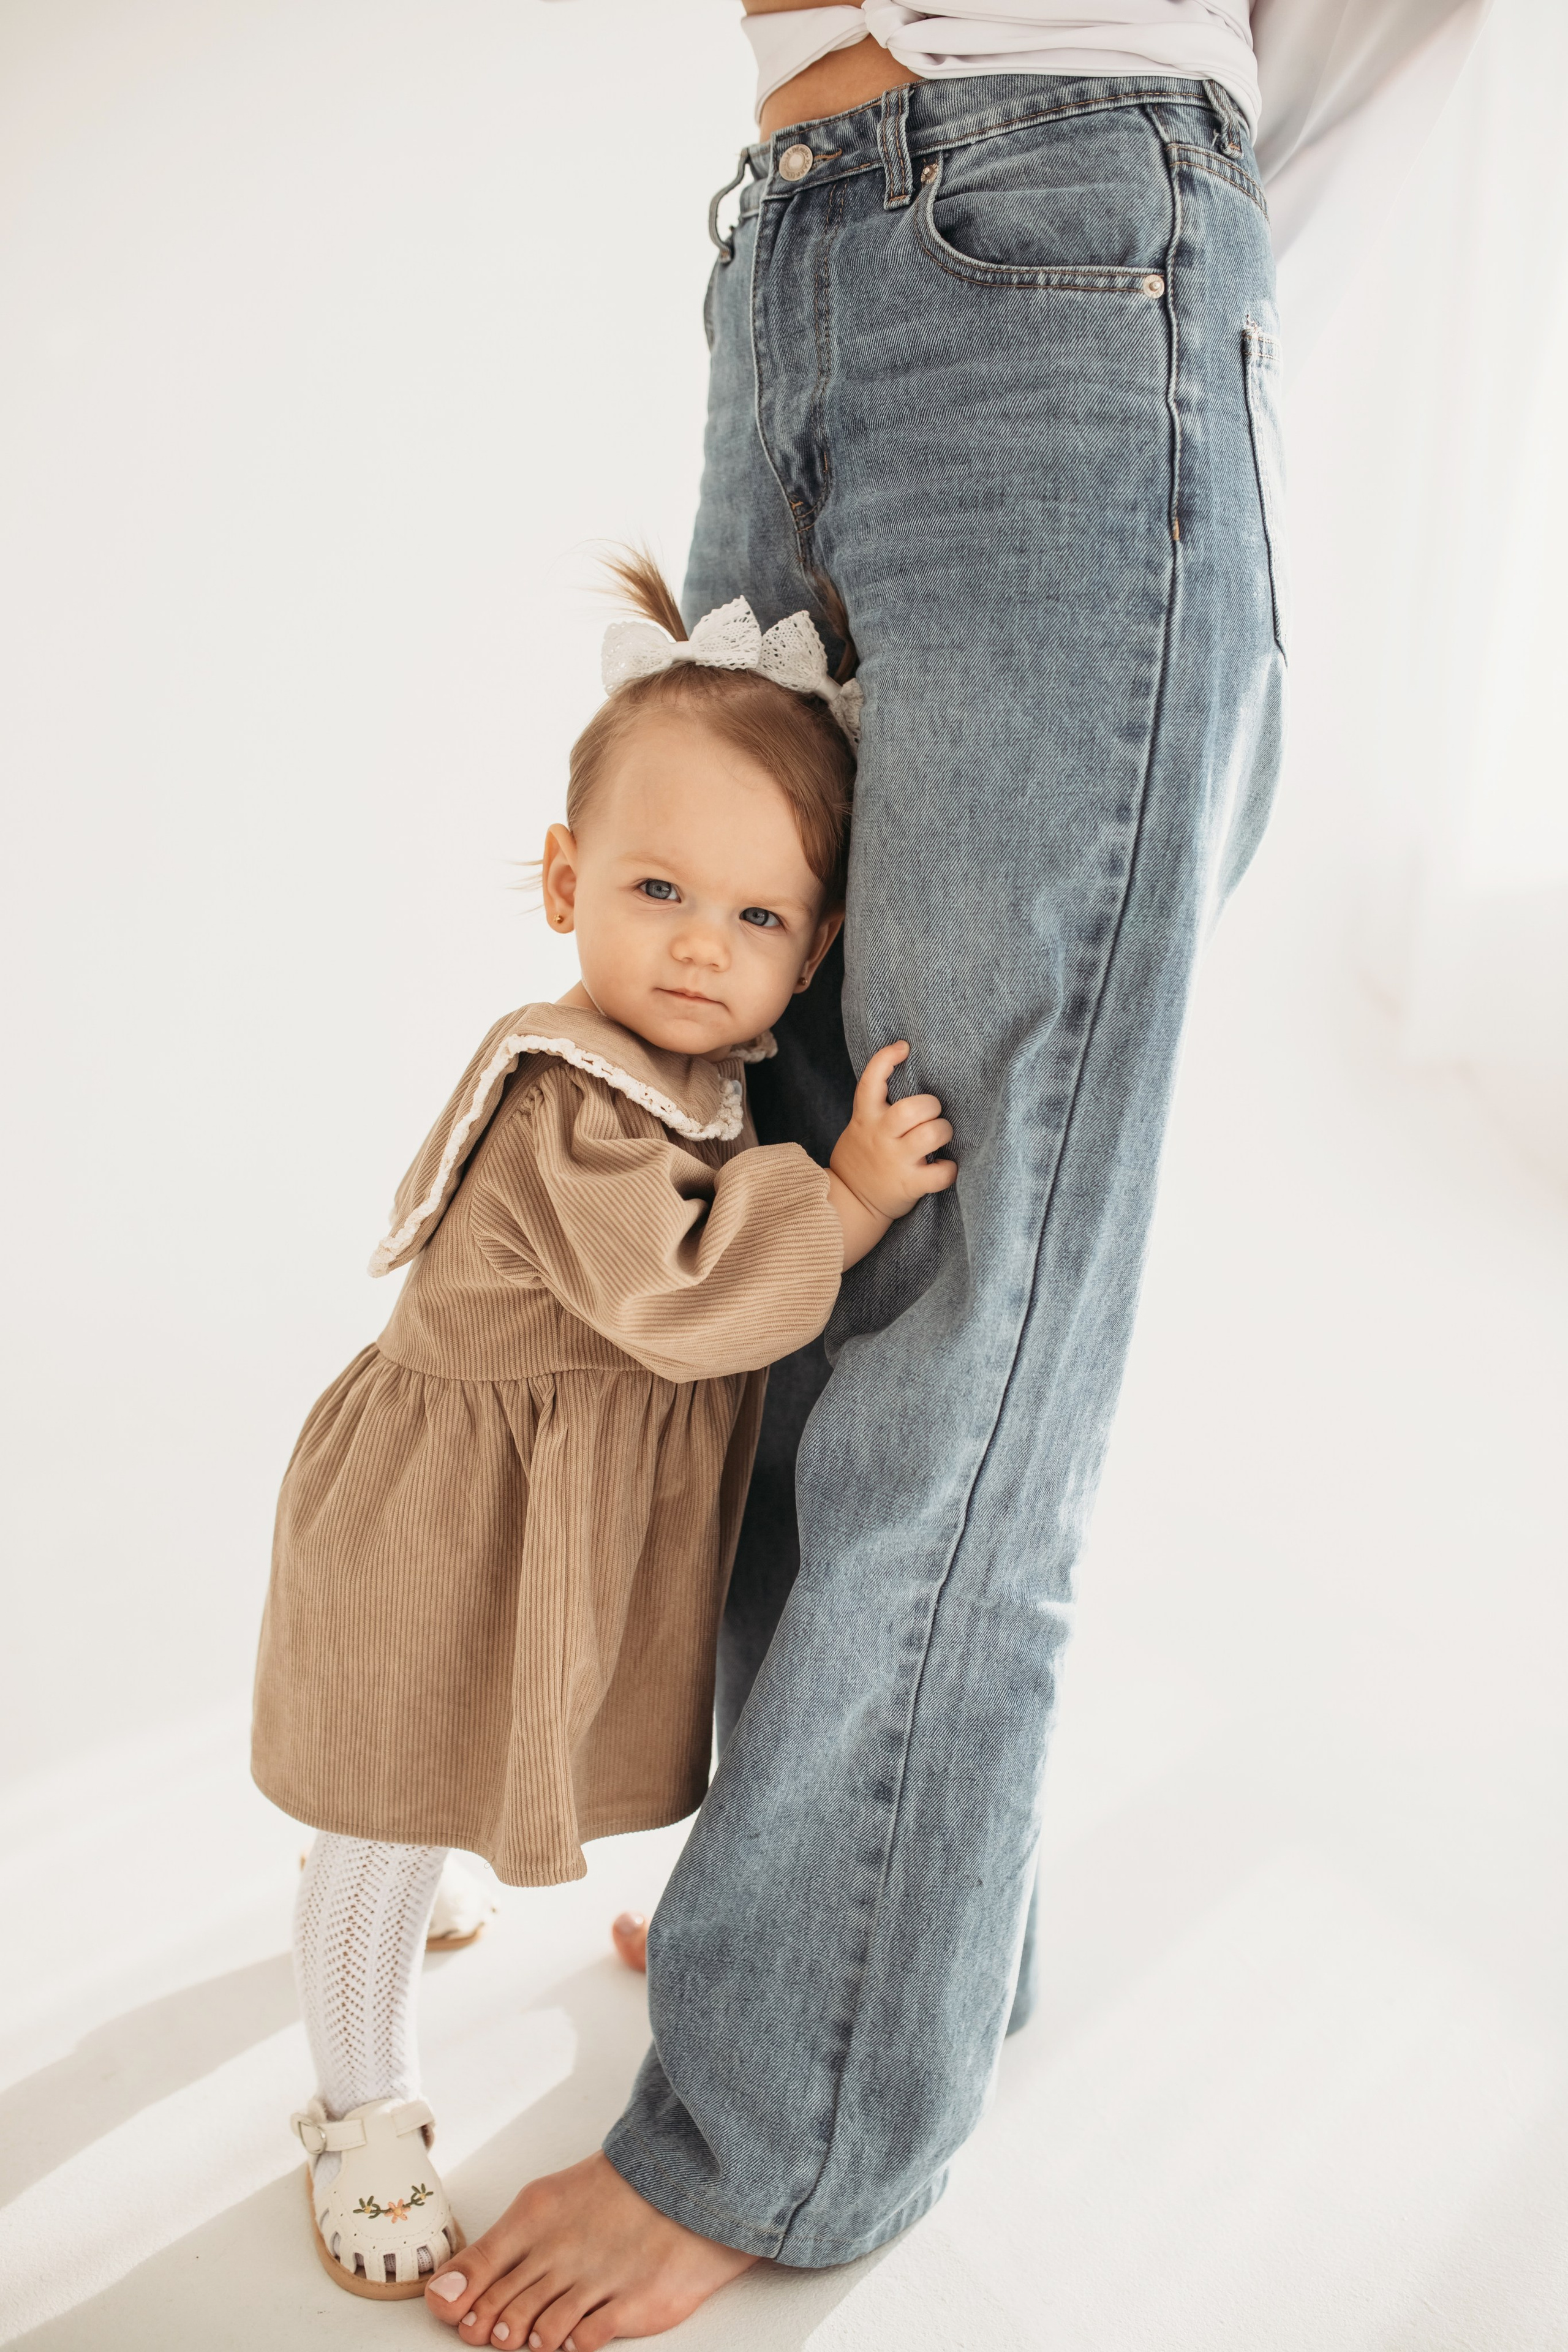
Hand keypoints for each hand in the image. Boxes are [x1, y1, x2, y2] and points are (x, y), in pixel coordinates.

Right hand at [829, 1042, 956, 1224]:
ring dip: (944, 1131)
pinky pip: (941, 1174)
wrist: (850, 1202)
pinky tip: (945, 1168)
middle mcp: (880, 1137)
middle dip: (932, 1106)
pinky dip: (950, 1170)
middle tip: (933, 1114)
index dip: (886, 1059)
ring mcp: (895, 1161)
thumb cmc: (863, 1157)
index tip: (904, 1047)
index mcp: (866, 1117)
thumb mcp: (861, 1126)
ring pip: (931, 1134)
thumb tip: (910, 1076)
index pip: (871, 1080)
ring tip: (941, 1136)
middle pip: (912, 1109)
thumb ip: (879, 1107)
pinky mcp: (909, 1185)